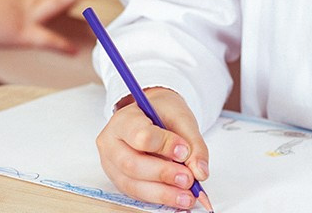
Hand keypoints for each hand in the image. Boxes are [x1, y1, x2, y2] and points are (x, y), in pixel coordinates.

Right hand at [96, 87, 210, 208]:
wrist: (151, 114)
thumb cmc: (162, 113)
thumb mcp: (182, 118)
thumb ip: (193, 143)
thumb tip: (200, 172)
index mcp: (123, 120)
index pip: (140, 136)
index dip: (164, 145)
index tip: (184, 151)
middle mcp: (111, 144)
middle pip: (132, 164)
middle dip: (163, 174)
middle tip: (188, 179)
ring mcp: (112, 165)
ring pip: (132, 185)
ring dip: (162, 193)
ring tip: (187, 196)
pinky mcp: (120, 180)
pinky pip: (137, 193)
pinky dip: (159, 198)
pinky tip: (177, 198)